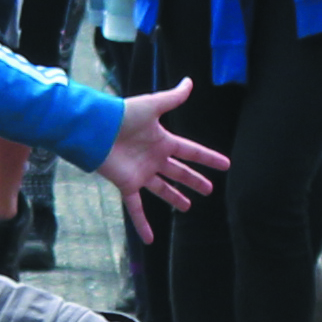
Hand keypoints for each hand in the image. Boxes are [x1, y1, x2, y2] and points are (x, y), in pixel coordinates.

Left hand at [95, 78, 231, 241]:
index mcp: (162, 140)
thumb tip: (190, 81)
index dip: (208, 158)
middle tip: (208, 190)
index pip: (191, 151)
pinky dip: (142, 224)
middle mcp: (154, 158)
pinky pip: (136, 208)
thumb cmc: (123, 114)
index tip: (226, 165)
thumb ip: (173, 97)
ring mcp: (141, 173)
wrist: (96, 128)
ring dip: (174, 199)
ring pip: (162, 189)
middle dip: (193, 180)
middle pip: (179, 172)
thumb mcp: (152, 106)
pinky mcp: (127, 185)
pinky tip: (149, 240)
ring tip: (187, 208)